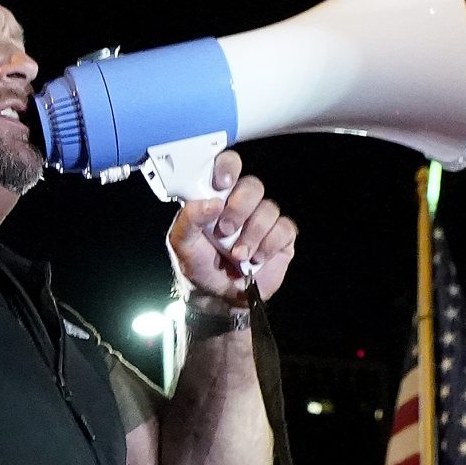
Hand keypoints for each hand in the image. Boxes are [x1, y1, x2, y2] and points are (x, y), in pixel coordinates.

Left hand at [166, 151, 297, 305]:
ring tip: (237, 255)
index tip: (221, 182)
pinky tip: (256, 258)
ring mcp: (263, 220)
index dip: (228, 167)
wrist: (217, 298)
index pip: (228, 166)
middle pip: (253, 186)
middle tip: (225, 232)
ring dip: (252, 234)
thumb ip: (189, 219)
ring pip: (269, 209)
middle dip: (239, 209)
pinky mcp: (280, 238)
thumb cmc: (198, 266)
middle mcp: (242, 204)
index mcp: (217, 197)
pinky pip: (284, 229)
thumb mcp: (181, 243)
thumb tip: (212, 202)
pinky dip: (269, 245)